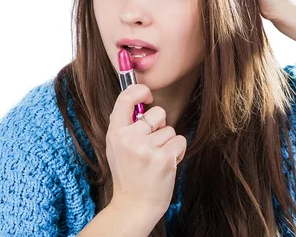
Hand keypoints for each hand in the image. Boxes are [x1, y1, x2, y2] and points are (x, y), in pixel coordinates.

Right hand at [106, 84, 186, 216]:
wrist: (135, 205)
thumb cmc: (129, 173)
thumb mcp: (117, 146)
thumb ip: (126, 124)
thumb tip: (141, 98)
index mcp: (115, 132)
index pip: (125, 98)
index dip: (140, 91)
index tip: (148, 97)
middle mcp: (129, 138)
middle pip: (157, 113)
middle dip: (160, 126)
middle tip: (151, 146)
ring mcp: (146, 148)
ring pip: (170, 129)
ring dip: (168, 143)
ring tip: (157, 159)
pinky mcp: (163, 158)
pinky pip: (180, 141)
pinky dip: (178, 151)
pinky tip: (167, 164)